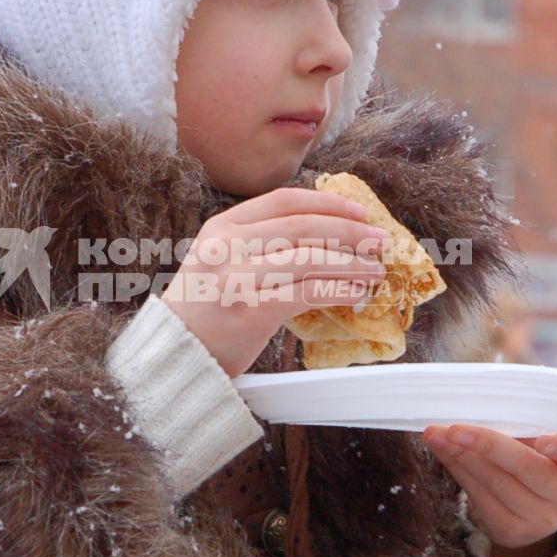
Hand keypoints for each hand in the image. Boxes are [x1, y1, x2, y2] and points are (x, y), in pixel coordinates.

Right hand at [160, 186, 389, 377]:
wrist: (176, 354)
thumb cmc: (206, 310)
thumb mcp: (220, 261)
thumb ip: (259, 243)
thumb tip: (327, 234)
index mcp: (222, 227)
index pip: (284, 202)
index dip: (328, 203)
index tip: (360, 212)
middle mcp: (227, 247)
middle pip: (303, 227)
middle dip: (351, 232)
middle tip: (380, 241)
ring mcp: (238, 278)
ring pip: (310, 258)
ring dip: (351, 264)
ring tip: (375, 271)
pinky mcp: (252, 311)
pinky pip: (307, 293)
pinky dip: (338, 290)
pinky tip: (357, 293)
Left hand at [423, 425, 556, 556]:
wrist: (537, 507)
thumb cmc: (542, 459)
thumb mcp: (547, 442)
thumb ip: (527, 427)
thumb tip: (480, 409)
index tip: (544, 440)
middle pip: (527, 469)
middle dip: (488, 446)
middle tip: (456, 428)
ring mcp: (541, 520)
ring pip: (496, 482)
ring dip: (461, 455)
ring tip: (437, 434)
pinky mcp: (511, 530)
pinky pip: (479, 496)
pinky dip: (457, 469)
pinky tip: (443, 450)